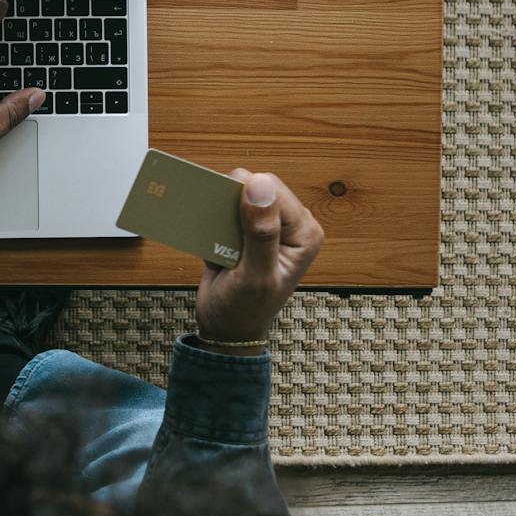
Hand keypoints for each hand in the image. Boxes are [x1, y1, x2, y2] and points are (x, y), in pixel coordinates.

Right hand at [193, 170, 324, 350]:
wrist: (226, 329)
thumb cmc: (246, 310)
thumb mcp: (255, 276)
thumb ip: (261, 233)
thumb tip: (259, 185)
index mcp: (304, 232)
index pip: (272, 190)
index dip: (244, 197)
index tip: (224, 220)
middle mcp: (290, 225)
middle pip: (255, 187)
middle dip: (231, 204)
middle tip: (220, 236)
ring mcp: (268, 226)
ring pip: (238, 195)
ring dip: (219, 211)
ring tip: (215, 241)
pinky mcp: (246, 231)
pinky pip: (226, 210)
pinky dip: (213, 220)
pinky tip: (211, 242)